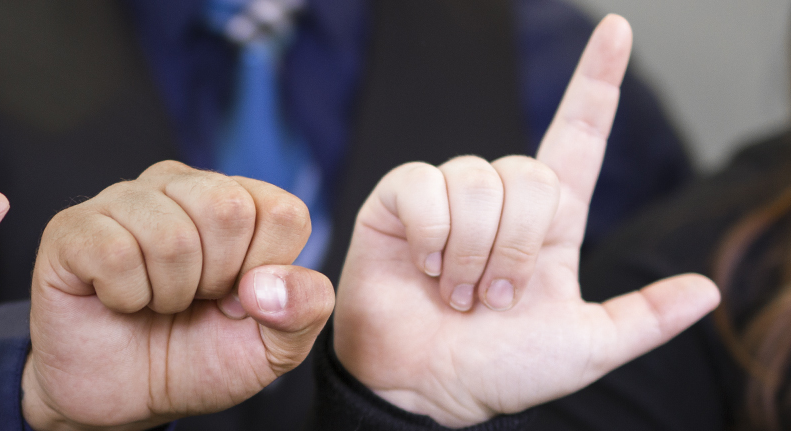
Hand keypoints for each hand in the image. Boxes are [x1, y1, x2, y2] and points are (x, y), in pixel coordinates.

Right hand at [21, 161, 335, 429]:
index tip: (237, 297)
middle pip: (227, 208)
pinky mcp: (73, 227)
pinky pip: (116, 254)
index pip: (282, 212)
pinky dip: (124, 297)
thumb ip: (304, 310)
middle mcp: (179, 186)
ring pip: (171, 235)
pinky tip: (117, 300)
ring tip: (153, 302)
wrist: (124, 399)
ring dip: (167, 294)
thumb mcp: (270, 348)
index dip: (265, 271)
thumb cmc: (195, 359)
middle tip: (191, 300)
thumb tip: (267, 283)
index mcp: (236, 202)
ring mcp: (122, 200)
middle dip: (215, 280)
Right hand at [331, 15, 719, 426]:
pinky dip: (433, 233)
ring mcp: (447, 201)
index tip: (618, 31)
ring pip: (480, 179)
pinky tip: (425, 267)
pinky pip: (426, 184)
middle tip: (495, 296)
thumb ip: (643, 319)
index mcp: (549, 226)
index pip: (579, 137)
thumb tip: (708, 289)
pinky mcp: (398, 203)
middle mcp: (499, 204)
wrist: (425, 390)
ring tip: (457, 291)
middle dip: (518, 244)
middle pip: (530, 173)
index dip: (597, 83)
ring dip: (472, 250)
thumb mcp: (585, 349)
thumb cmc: (497, 369)